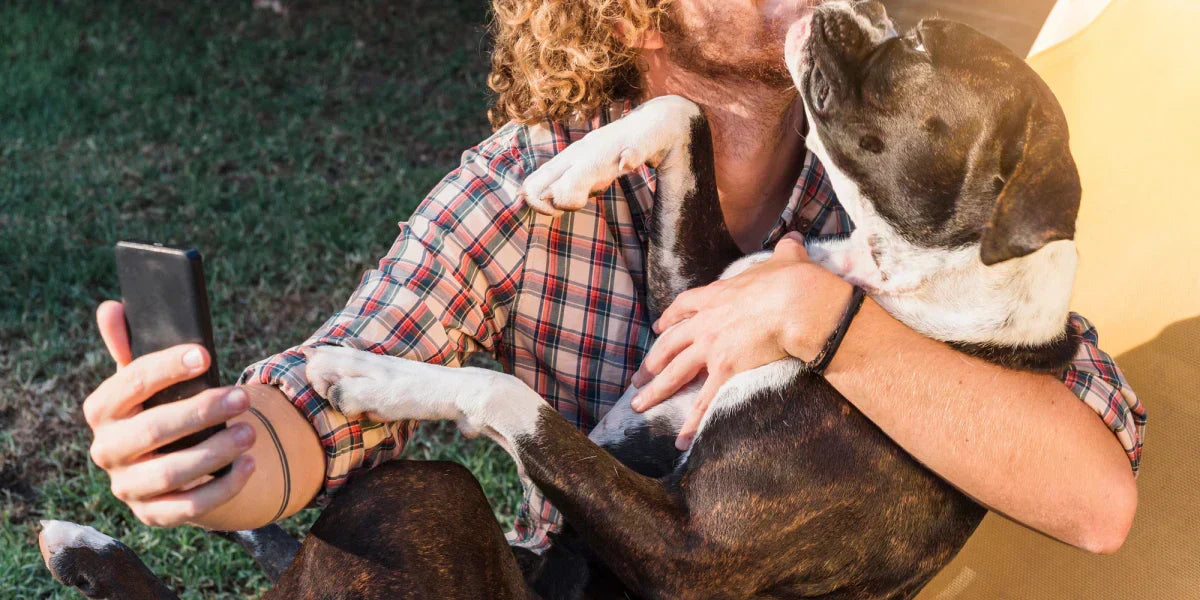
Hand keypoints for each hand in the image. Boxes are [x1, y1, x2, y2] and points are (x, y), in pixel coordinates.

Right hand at [83, 301, 256, 526]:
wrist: (163, 462)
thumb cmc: (156, 408)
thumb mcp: (144, 379)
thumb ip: (130, 346)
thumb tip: (112, 307)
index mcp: (101, 410)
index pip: (130, 383)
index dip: (167, 368)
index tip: (204, 355)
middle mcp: (107, 450)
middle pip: (152, 431)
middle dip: (201, 412)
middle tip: (242, 396)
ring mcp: (128, 487)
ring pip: (171, 472)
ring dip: (215, 451)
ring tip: (250, 432)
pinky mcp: (153, 514)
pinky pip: (188, 507)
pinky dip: (222, 487)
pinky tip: (249, 465)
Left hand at [630, 233, 852, 448]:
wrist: (797, 302)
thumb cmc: (793, 280)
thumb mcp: (785, 259)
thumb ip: (786, 251)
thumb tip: (795, 238)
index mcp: (717, 296)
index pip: (684, 307)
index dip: (668, 319)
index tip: (657, 329)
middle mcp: (706, 323)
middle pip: (668, 344)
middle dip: (650, 363)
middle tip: (636, 377)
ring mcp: (712, 348)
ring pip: (674, 374)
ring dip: (654, 392)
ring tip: (638, 407)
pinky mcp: (725, 370)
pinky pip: (704, 402)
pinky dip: (691, 423)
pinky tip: (680, 439)